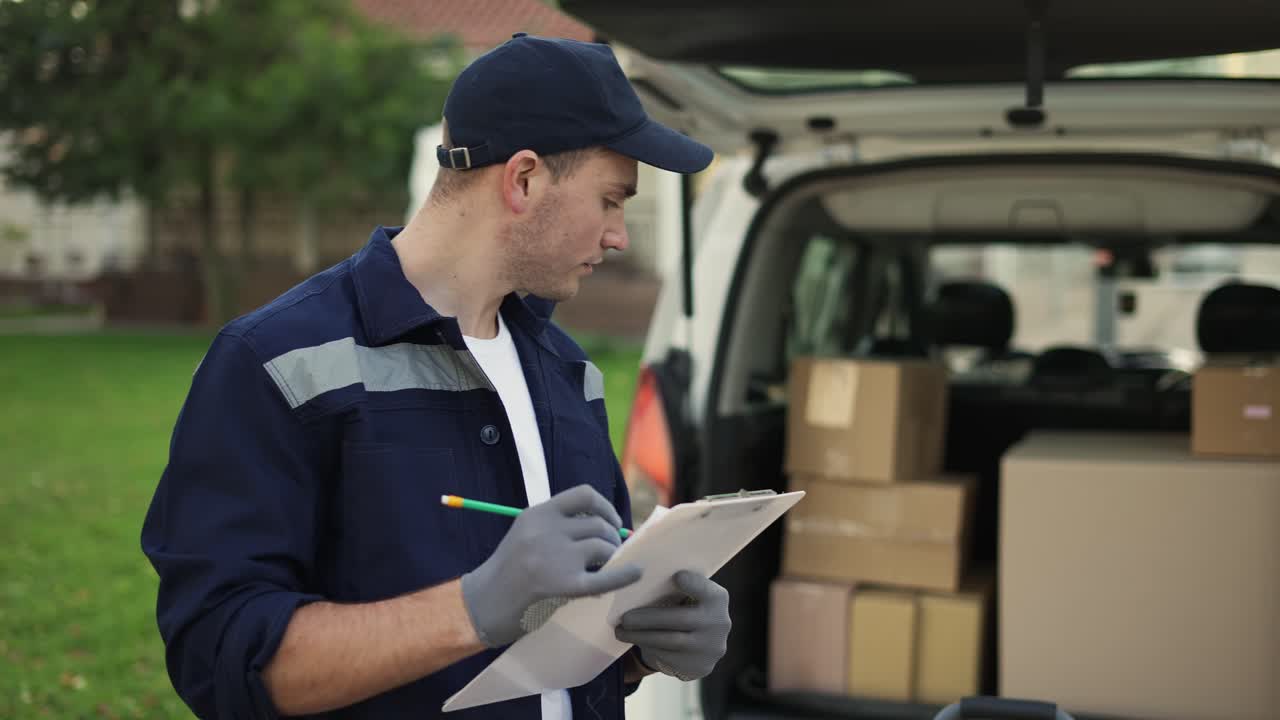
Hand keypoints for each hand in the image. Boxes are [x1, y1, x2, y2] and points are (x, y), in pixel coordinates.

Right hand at [461, 485, 641, 647]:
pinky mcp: (563, 585)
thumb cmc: (507, 571)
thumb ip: (557, 527)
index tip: (612, 521)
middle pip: (597, 524)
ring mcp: (555, 557)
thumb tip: (607, 527)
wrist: (482, 603)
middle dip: (611, 537)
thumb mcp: (526, 535)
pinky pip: (604, 577)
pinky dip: (624, 574)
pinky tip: (636, 573)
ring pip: (603, 546)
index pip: (583, 495)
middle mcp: (547, 530)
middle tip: (610, 553)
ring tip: (607, 567)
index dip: (605, 506)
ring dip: (612, 556)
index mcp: (537, 514)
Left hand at [615, 570, 730, 680]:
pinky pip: (668, 656)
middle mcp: (718, 623)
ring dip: (641, 635)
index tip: (676, 576)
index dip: (694, 584)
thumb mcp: (690, 597)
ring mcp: (709, 647)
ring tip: (621, 630)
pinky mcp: (698, 666)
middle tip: (624, 617)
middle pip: (680, 619)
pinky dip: (647, 646)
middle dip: (648, 618)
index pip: (707, 591)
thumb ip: (674, 588)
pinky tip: (633, 639)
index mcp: (717, 599)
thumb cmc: (687, 609)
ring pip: (670, 641)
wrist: (702, 647)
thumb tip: (638, 579)